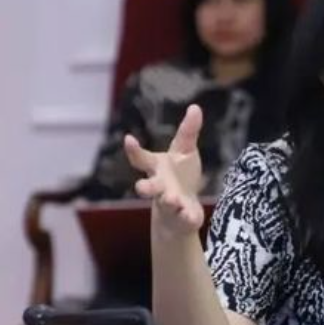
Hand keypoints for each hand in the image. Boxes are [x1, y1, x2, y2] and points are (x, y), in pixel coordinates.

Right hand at [124, 104, 205, 236]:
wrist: (182, 210)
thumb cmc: (180, 176)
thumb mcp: (185, 151)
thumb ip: (187, 132)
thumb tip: (194, 107)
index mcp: (158, 168)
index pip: (142, 158)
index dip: (133, 150)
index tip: (128, 139)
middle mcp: (160, 186)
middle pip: (148, 187)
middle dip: (144, 187)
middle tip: (140, 187)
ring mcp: (170, 203)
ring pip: (166, 203)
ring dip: (168, 201)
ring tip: (171, 199)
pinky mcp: (183, 216)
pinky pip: (185, 217)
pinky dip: (187, 217)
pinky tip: (192, 217)